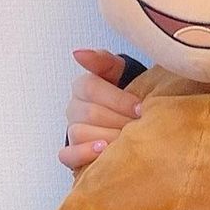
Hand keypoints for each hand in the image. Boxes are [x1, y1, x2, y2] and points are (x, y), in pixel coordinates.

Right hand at [58, 48, 141, 171]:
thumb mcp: (121, 73)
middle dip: (119, 120)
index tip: (141, 109)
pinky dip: (83, 154)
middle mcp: (74, 109)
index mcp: (83, 86)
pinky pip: (67, 155)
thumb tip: (78, 53)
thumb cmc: (129, 95)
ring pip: (79, 133)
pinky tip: (102, 150)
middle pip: (90, 113)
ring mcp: (72, 131)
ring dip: (106, 137)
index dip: (119, 99)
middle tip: (140, 127)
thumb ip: (104, 61)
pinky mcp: (72, 153)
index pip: (91, 88)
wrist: (134, 120)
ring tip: (126, 139)